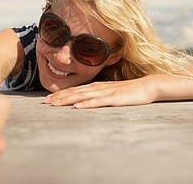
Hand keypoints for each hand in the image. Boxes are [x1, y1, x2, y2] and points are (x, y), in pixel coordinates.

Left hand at [43, 77, 158, 107]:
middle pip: (75, 92)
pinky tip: (78, 107)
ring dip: (68, 100)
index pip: (74, 90)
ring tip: (55, 104)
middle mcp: (98, 88)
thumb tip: (83, 101)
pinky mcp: (115, 98)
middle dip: (59, 97)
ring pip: (83, 96)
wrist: (147, 86)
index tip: (47, 100)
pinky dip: (87, 104)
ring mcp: (106, 92)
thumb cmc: (128, 91)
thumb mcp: (109, 93)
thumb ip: (97, 96)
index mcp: (96, 87)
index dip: (60, 94)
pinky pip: (99, 101)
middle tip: (44, 103)